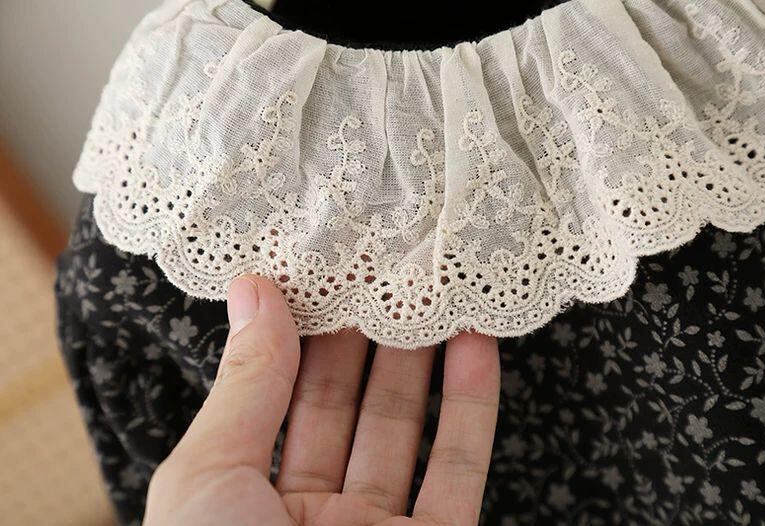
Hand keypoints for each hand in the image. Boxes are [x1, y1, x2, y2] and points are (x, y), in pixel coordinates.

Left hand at [143, 274, 499, 525]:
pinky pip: (458, 472)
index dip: (305, 330)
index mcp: (245, 497)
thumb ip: (244, 385)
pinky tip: (477, 348)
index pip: (282, 394)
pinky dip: (473, 409)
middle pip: (349, 403)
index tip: (327, 268)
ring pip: (407, 428)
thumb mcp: (209, 478)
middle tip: (387, 267)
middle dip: (368, 336)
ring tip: (436, 291)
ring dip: (425, 361)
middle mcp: (312, 514)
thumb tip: (252, 290)